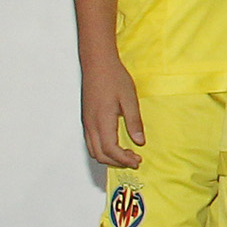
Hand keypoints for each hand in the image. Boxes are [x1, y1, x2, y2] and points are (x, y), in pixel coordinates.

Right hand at [79, 51, 143, 168]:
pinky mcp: (87, 119)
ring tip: (127, 154)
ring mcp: (87, 122)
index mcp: (102, 120)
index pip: (110, 149)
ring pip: (93, 150)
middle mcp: (91, 124)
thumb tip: (139, 141)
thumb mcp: (129, 98)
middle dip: (117, 162)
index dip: (124, 159)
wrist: (97, 64)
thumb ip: (134, 121)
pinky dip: (102, 149)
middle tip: (134, 160)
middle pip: (100, 154)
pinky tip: (116, 145)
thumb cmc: (113, 78)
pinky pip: (91, 142)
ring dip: (109, 157)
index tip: (137, 161)